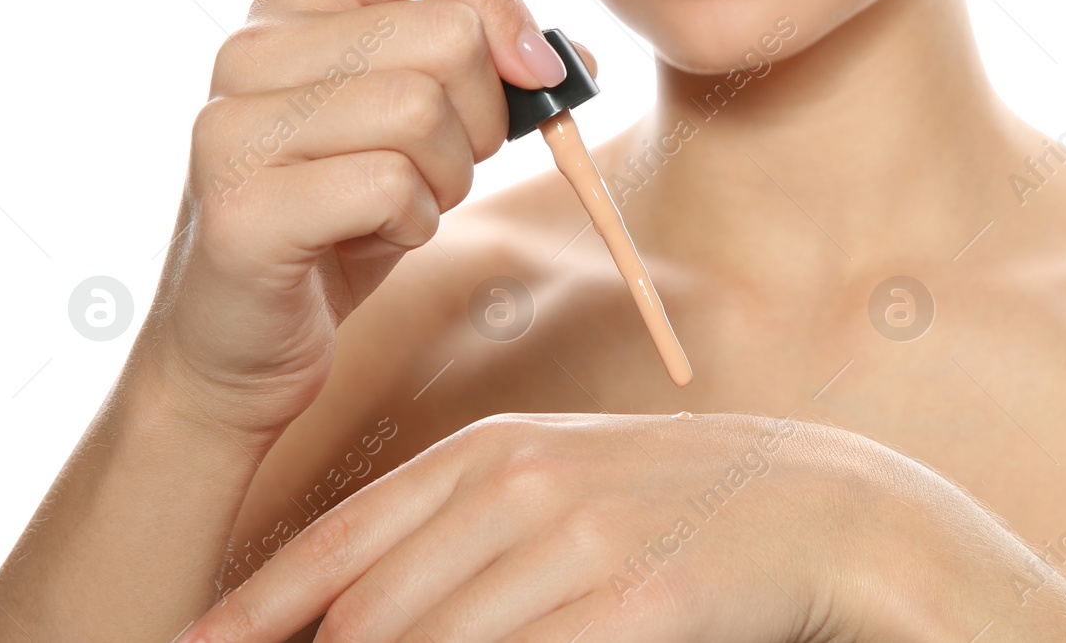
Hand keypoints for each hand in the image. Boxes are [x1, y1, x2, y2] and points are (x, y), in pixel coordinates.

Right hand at [142, 0, 594, 443]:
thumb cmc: (341, 229)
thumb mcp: (424, 135)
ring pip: (423, 108)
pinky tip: (369, 243)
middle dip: (483, 119)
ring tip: (398, 207)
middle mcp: (249, 50)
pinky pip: (390, 185)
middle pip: (446, 34)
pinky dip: (412, 225)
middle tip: (440, 169)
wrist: (240, 350)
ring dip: (447, 179)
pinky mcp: (241, 206)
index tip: (527, 73)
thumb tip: (570, 58)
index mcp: (292, 9)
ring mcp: (233, 125)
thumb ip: (489, 78)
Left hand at [181, 412, 886, 642]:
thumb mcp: (552, 483)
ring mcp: (578, 543)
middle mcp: (520, 487)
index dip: (255, 609)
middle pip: (371, 613)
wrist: (810, 504)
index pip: (340, 540)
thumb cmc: (665, 497)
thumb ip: (452, 533)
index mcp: (490, 452)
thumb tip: (351, 614)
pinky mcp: (633, 601)